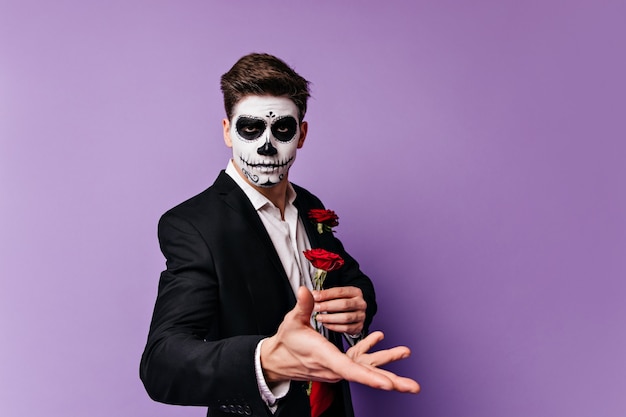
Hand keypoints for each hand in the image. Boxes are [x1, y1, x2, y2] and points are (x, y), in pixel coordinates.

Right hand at [260, 287, 419, 393]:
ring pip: (367, 369)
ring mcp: (338, 368)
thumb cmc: (286, 340)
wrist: (278, 360)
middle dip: (391, 382)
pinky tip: (379, 337)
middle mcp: (334, 368)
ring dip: (388, 363)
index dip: (370, 377)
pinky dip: (371, 351)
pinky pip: (359, 361)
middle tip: (414, 387)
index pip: (350, 370)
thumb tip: (305, 290)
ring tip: (405, 352)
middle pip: (366, 377)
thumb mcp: (292, 322)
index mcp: (325, 357)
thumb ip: (303, 306)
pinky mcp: (339, 365)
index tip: (388, 384)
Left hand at [312, 286, 365, 334]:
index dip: (326, 294)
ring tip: (318, 318)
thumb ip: (324, 293)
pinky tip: (326, 324)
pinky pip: (346, 328)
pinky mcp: (359, 327)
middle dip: (327, 306)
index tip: (314, 296)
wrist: (355, 314)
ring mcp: (361, 315)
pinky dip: (335, 327)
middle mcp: (361, 303)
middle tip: (315, 307)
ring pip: (345, 318)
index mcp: (355, 292)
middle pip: (344, 304)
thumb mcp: (337, 294)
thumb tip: (307, 291)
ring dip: (330, 318)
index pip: (340, 291)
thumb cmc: (342, 302)